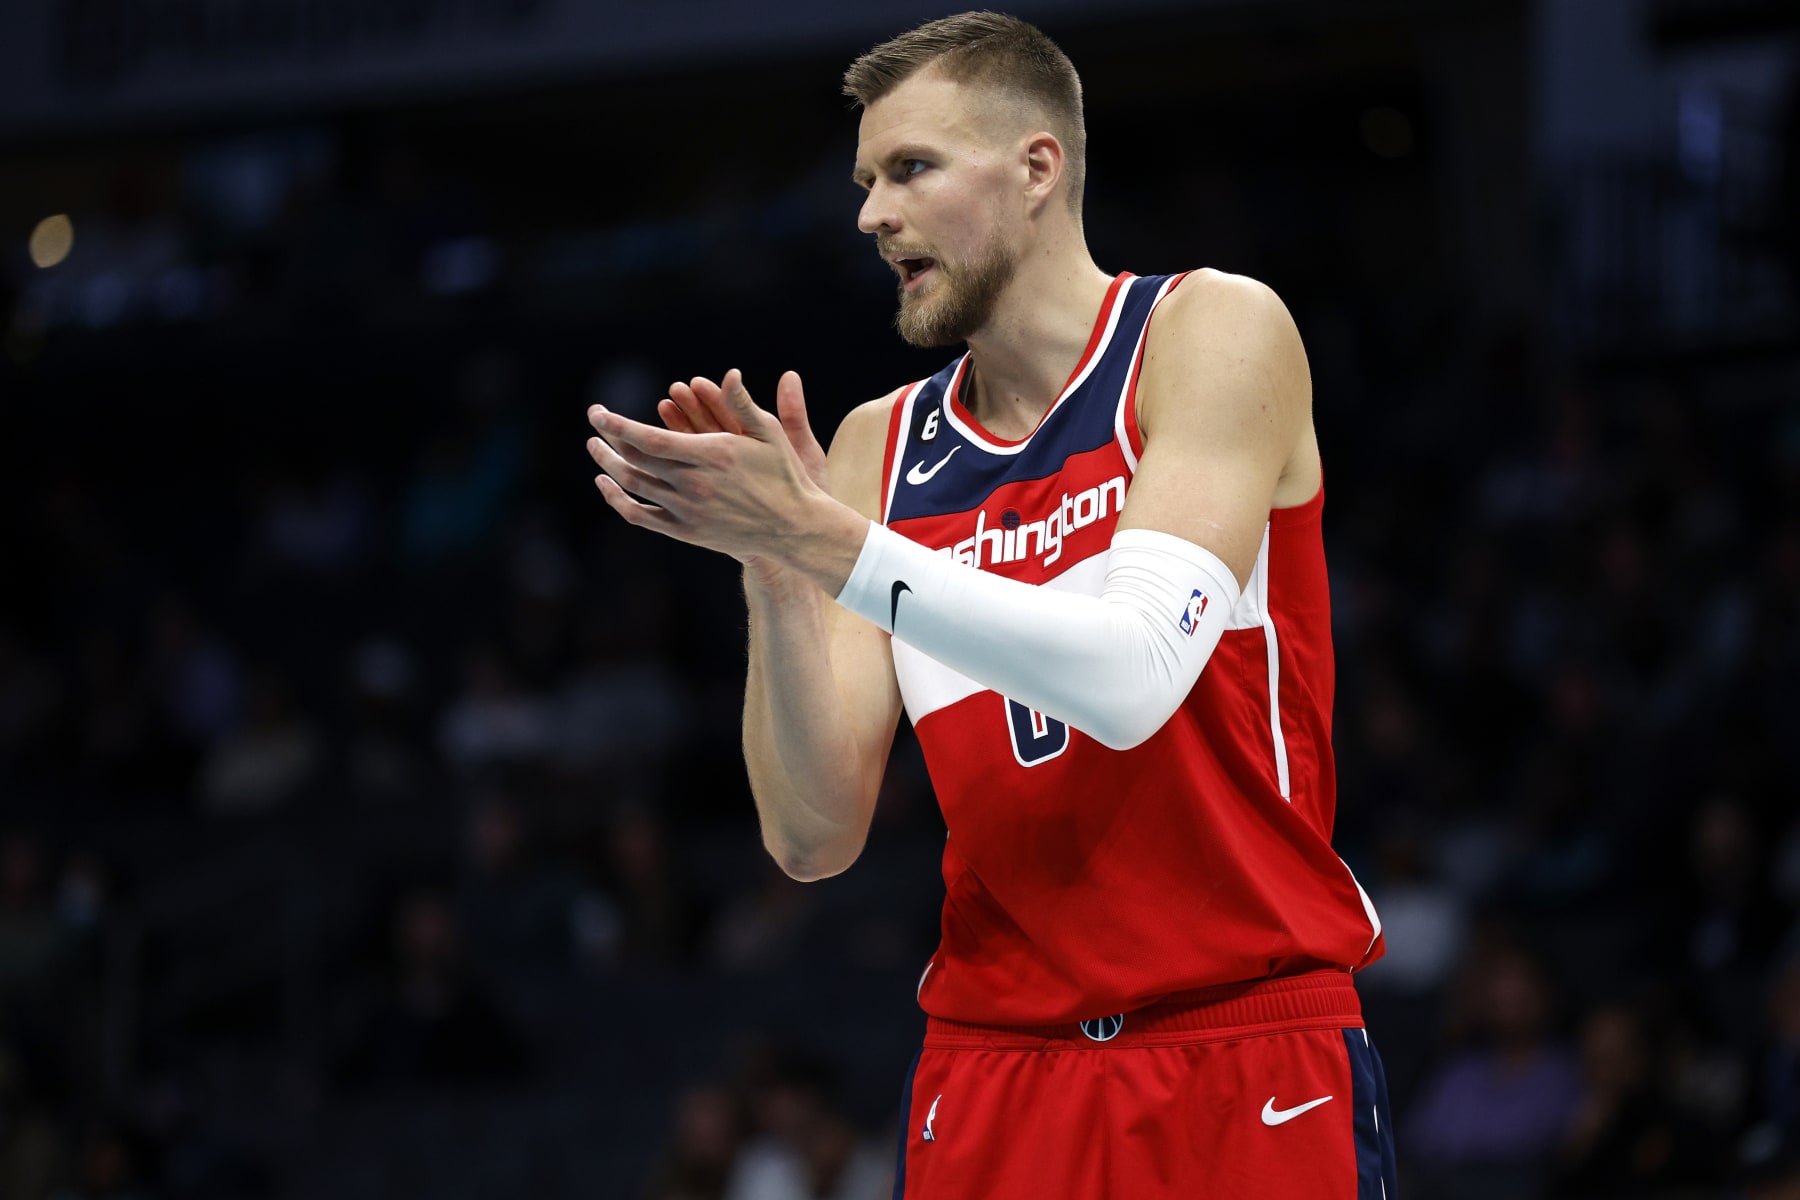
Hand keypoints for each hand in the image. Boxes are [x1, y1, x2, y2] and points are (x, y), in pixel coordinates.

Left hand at [587, 370, 863, 589]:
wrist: (794, 530)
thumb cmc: (786, 475)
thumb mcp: (771, 435)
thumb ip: (744, 405)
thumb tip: (729, 374)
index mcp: (712, 456)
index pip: (648, 438)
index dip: (617, 424)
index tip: (597, 412)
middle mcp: (695, 485)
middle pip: (635, 460)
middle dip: (608, 438)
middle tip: (595, 421)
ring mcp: (688, 511)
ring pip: (633, 486)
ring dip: (608, 464)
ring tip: (595, 447)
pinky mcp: (686, 531)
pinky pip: (640, 516)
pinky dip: (617, 500)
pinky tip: (607, 483)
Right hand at [659, 371, 827, 491]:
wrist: (799, 531)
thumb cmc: (803, 488)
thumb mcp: (804, 450)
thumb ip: (793, 415)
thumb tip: (791, 374)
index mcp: (754, 440)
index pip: (730, 413)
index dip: (714, 398)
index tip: (698, 383)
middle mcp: (734, 456)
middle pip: (707, 426)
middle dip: (691, 407)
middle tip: (677, 391)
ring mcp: (720, 475)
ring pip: (693, 448)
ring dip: (678, 428)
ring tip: (666, 407)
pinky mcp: (710, 495)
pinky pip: (689, 476)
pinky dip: (676, 461)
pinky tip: (663, 447)